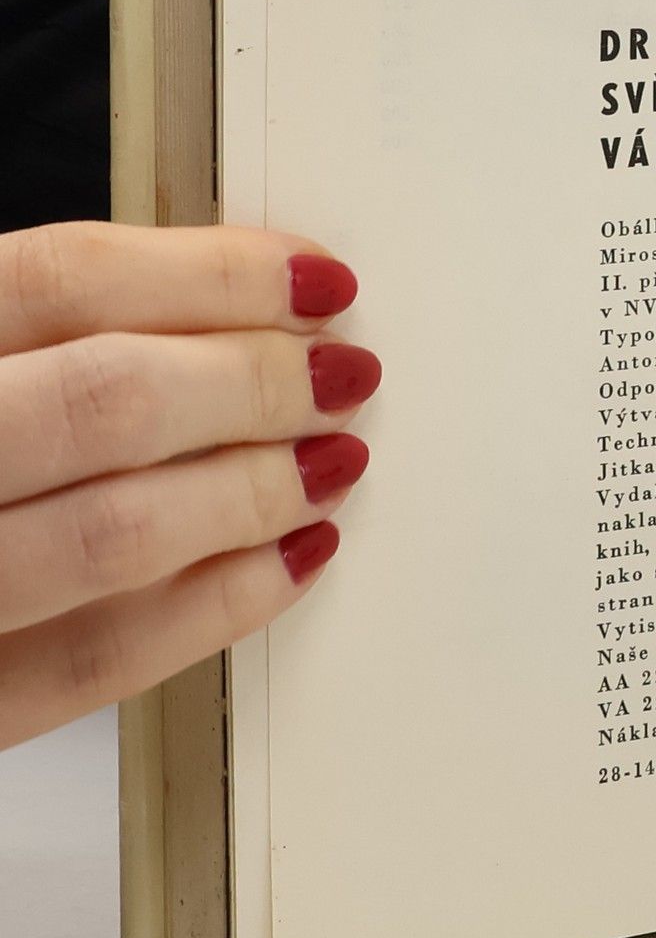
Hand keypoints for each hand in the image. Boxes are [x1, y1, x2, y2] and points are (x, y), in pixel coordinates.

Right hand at [0, 221, 378, 749]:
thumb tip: (210, 298)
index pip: (62, 280)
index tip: (314, 279)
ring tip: (330, 459)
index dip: (212, 274)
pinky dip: (213, 608)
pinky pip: (92, 663)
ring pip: (112, 533)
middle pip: (106, 400)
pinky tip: (288, 561)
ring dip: (252, 490)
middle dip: (254, 383)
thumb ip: (26, 332)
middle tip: (341, 373)